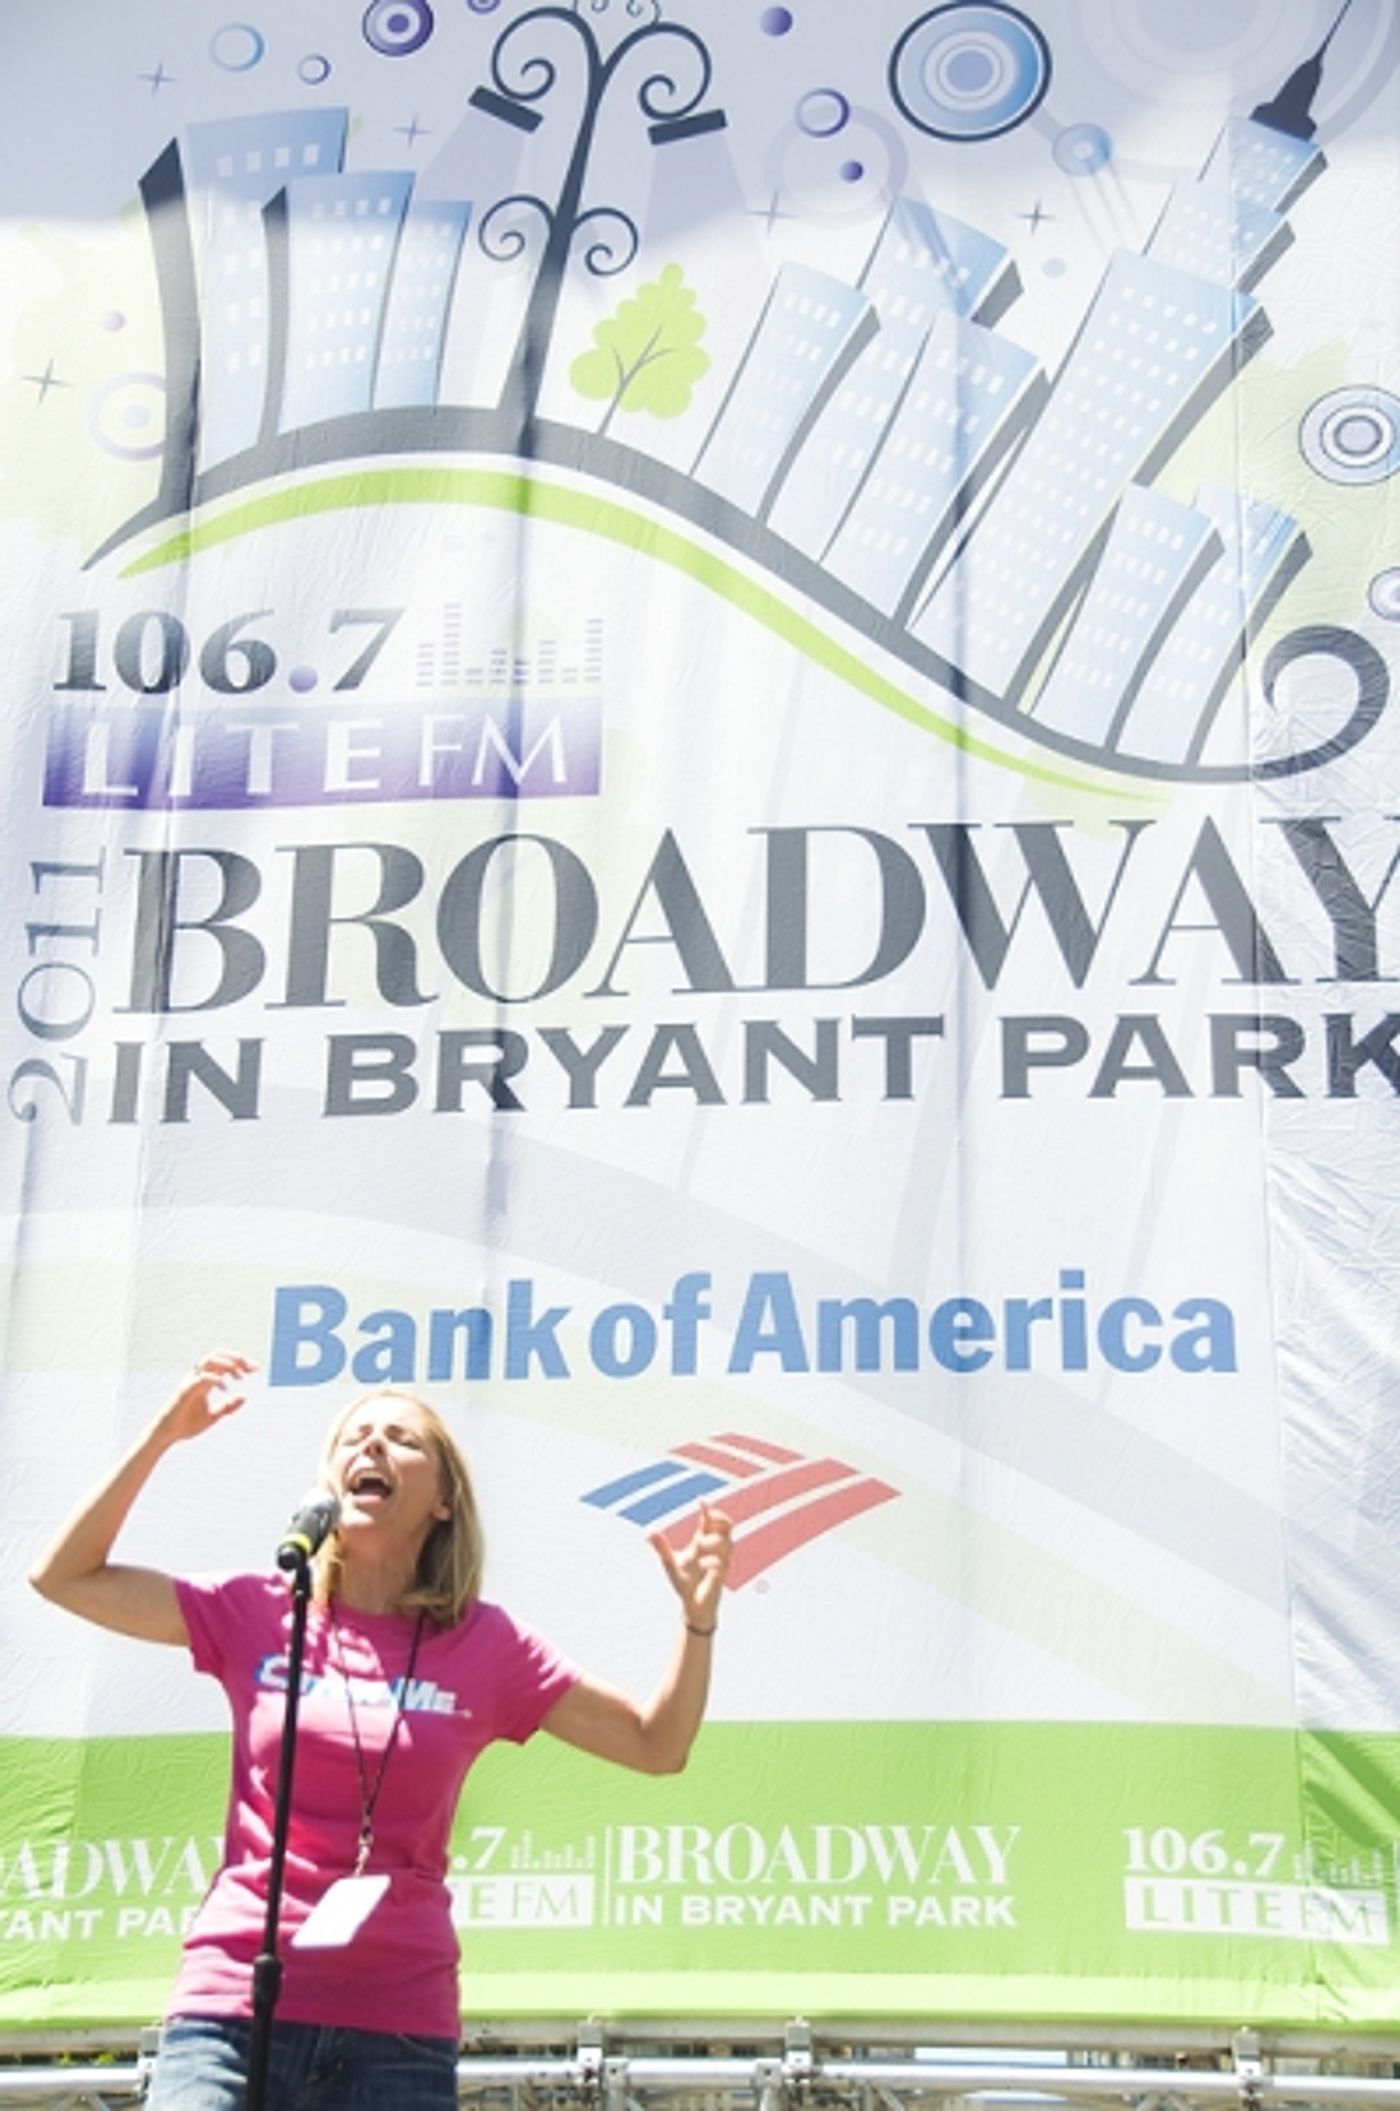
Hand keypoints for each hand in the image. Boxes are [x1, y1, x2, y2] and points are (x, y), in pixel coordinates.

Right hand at [155, 1351, 253, 1444]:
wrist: (167, 1434)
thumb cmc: (187, 1424)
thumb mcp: (213, 1416)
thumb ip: (228, 1407)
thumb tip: (245, 1397)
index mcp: (204, 1380)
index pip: (223, 1362)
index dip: (240, 1362)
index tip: (255, 1369)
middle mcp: (197, 1376)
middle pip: (218, 1354)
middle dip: (237, 1358)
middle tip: (252, 1368)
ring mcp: (191, 1381)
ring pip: (210, 1360)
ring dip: (228, 1364)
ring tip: (241, 1375)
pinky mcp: (186, 1390)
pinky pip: (203, 1377)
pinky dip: (216, 1379)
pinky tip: (225, 1388)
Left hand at [649, 1503, 732, 1632]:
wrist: (692, 1606)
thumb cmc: (685, 1583)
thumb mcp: (670, 1562)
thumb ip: (661, 1547)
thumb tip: (649, 1531)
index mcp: (703, 1543)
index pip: (711, 1521)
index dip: (709, 1509)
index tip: (701, 1500)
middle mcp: (715, 1550)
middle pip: (728, 1526)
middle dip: (721, 1518)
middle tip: (708, 1516)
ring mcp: (721, 1562)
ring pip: (728, 1543)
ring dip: (715, 1540)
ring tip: (700, 1543)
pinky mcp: (720, 1577)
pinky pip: (721, 1565)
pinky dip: (712, 1562)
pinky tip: (704, 1564)